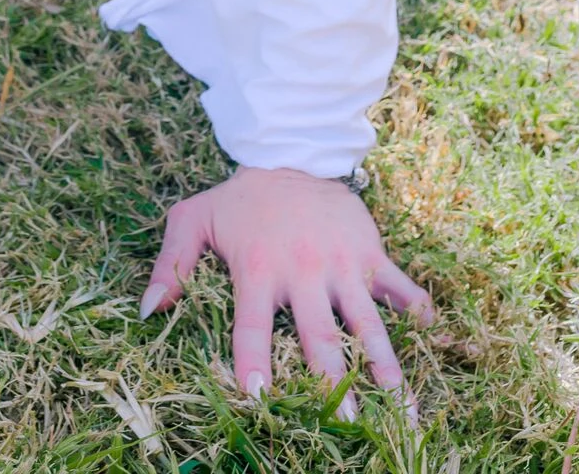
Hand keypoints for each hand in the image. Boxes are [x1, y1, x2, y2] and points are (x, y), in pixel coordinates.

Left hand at [139, 166, 430, 418]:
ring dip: (385, 364)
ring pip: (367, 321)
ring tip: (403, 406)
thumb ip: (170, 263)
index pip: (251, 326)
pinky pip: (398, 283)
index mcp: (258, 269)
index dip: (253, 362)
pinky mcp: (370, 251)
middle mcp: (302, 270)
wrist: (289, 153)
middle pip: (319, 336)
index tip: (258, 400)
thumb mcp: (195, 219)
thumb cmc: (240, 200)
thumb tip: (146, 311)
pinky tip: (432, 330)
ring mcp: (340, 263)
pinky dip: (416, 306)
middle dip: (334, 382)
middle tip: (350, 424)